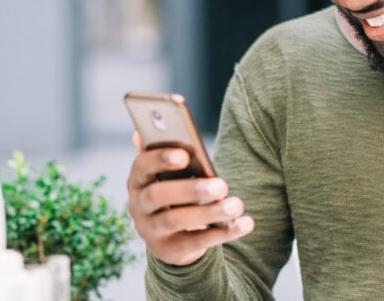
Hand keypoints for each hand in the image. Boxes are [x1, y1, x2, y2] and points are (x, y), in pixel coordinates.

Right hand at [127, 132, 254, 265]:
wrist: (170, 237)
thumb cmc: (174, 193)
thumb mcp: (167, 175)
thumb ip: (161, 154)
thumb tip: (139, 133)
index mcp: (138, 180)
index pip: (142, 166)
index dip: (161, 159)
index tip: (185, 155)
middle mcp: (138, 206)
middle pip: (159, 195)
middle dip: (191, 189)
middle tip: (222, 185)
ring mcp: (152, 231)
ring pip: (177, 221)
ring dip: (210, 213)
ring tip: (237, 204)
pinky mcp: (170, 251)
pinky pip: (197, 242)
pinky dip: (224, 233)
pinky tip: (245, 223)